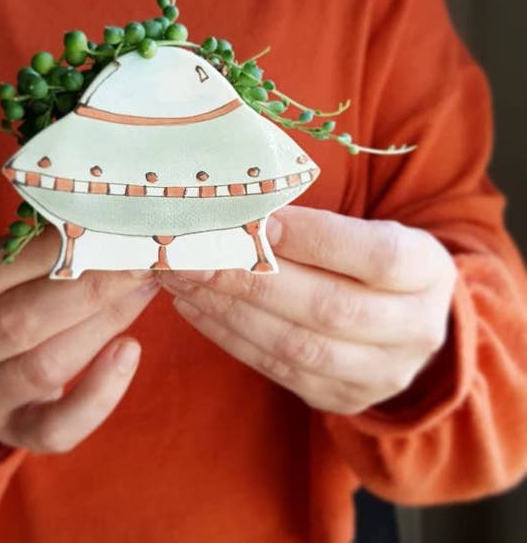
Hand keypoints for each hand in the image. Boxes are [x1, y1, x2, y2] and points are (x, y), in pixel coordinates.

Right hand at [0, 228, 157, 452]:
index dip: (39, 251)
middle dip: (88, 285)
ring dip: (104, 321)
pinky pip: (58, 427)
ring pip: (45, 367)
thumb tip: (93, 223)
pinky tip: (130, 349)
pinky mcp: (11, 433)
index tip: (92, 227)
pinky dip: (101, 392)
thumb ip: (20, 250)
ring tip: (142, 286)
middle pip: (18, 324)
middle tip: (135, 256)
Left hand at [159, 207, 457, 414]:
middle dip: (250, 279)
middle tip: (191, 253)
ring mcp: (378, 373)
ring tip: (181, 278)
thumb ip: (316, 226)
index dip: (312, 239)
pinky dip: (229, 336)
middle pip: (329, 308)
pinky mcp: (341, 398)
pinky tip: (195, 307)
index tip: (251, 219)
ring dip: (228, 309)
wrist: (408, 328)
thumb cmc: (374, 264)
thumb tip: (238, 211)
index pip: (375, 257)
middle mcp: (412, 329)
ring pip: (297, 347)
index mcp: (426, 272)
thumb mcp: (370, 232)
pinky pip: (277, 370)